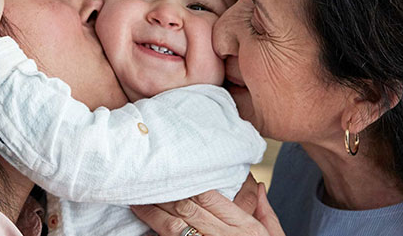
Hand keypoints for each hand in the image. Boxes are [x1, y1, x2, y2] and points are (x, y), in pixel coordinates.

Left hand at [131, 175, 284, 235]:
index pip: (209, 196)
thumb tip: (257, 186)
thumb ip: (265, 212)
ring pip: (174, 227)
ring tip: (137, 202)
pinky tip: (145, 229)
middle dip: (164, 194)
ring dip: (153, 214)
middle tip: (146, 181)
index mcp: (244, 227)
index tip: (173, 173)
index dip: (188, 183)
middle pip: (187, 208)